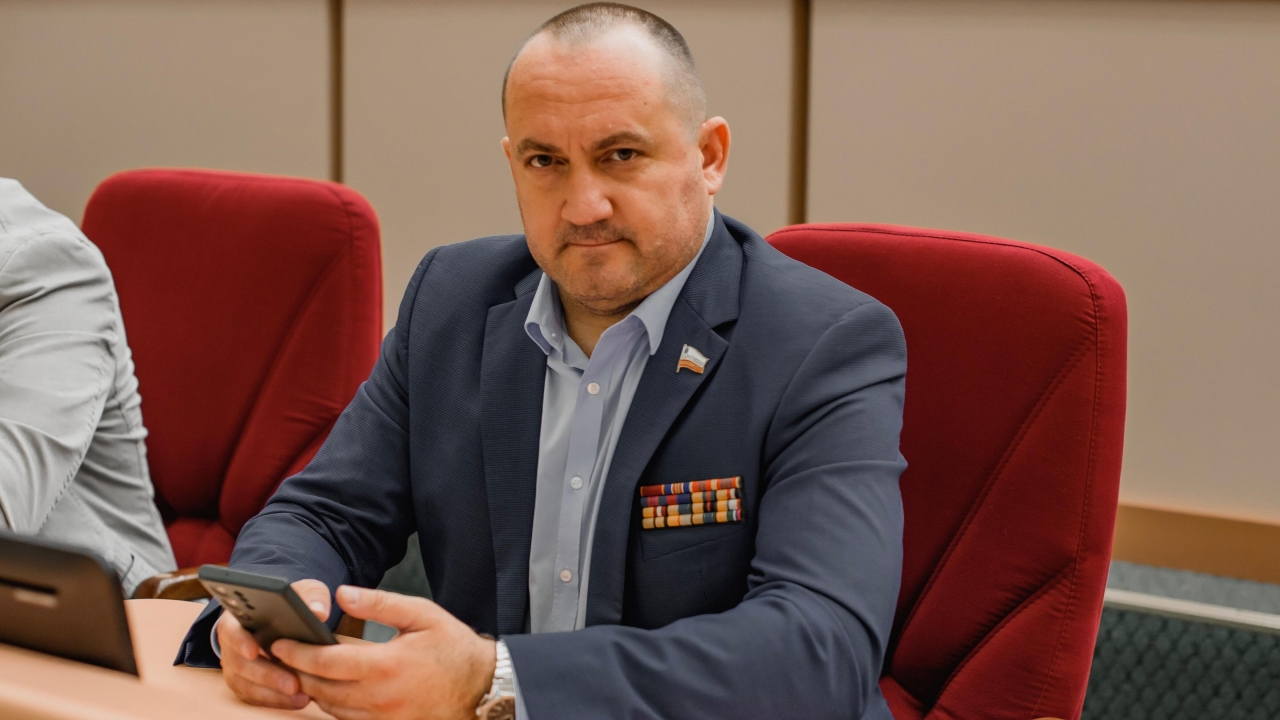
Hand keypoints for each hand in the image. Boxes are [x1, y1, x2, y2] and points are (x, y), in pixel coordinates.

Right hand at [217, 578, 331, 709]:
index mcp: (237, 617)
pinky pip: (255, 697)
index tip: (254, 650)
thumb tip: (319, 611)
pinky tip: (299, 700)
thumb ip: (312, 595)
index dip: (240, 641)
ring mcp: (236, 666)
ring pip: (247, 685)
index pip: (231, 629)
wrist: (284, 619)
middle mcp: (232, 644)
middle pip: (240, 664)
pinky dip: (276, 700)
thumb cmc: (291, 604)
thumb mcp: (303, 591)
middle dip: (267, 675)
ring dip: (273, 693)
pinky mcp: (246, 684)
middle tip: (292, 683)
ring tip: (301, 695)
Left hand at [271, 586, 496, 719]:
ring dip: (312, 690)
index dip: (297, 653)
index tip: (278, 643)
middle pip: (320, 689)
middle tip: (281, 656)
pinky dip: (333, 705)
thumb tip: (341, 594)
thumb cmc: (453, 647)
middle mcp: (380, 697)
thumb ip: (378, 604)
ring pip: (330, 708)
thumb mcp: (421, 613)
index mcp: (385, 665)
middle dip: (296, 672)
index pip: (325, 662)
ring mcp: (383, 718)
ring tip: (300, 670)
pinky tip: (330, 688)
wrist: (482, 687)